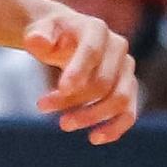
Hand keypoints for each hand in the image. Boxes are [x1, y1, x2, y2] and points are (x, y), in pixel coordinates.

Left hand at [22, 6, 138, 143]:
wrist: (66, 37)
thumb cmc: (51, 35)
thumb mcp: (39, 31)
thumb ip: (37, 36)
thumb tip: (37, 42)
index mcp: (96, 29)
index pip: (92, 52)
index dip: (78, 71)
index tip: (61, 88)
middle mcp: (118, 47)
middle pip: (102, 81)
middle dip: (73, 98)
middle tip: (41, 106)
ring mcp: (126, 69)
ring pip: (119, 99)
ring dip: (92, 116)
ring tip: (63, 124)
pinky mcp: (128, 88)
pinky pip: (128, 113)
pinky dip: (115, 128)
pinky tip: (94, 138)